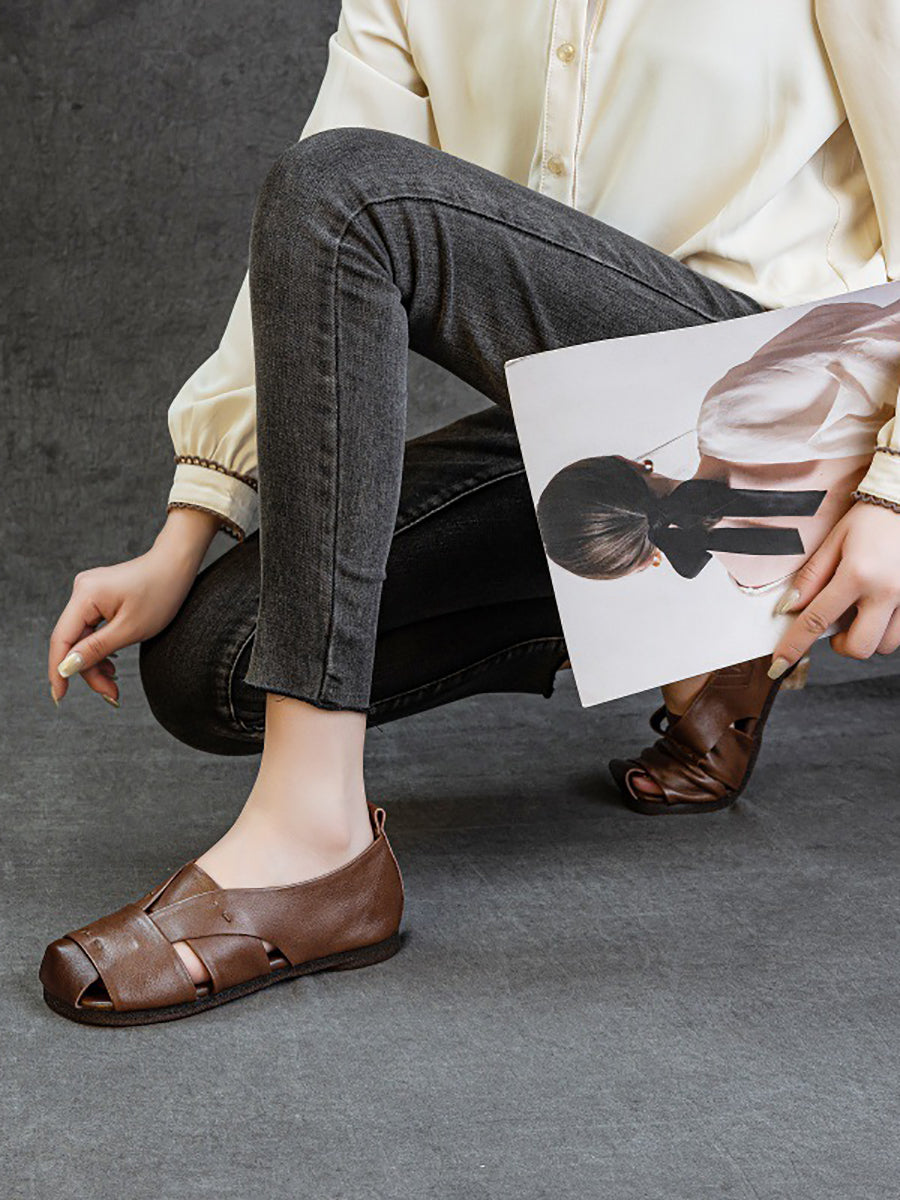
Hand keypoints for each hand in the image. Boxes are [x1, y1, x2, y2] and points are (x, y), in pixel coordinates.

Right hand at [48, 508, 220, 705]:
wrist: (177, 565)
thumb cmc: (161, 593)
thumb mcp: (131, 629)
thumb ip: (96, 649)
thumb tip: (66, 668)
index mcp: (85, 595)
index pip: (61, 639)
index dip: (58, 671)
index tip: (60, 697)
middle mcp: (81, 591)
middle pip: (74, 641)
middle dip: (88, 670)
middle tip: (111, 694)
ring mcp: (89, 593)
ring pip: (83, 637)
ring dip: (96, 662)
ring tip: (114, 685)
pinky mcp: (98, 597)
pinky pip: (92, 628)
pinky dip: (101, 648)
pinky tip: (111, 665)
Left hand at [769, 499, 899, 678]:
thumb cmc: (871, 519)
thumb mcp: (835, 541)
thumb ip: (811, 577)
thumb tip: (789, 607)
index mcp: (857, 574)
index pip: (817, 620)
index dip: (795, 646)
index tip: (779, 664)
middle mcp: (886, 592)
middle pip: (859, 647)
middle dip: (841, 645)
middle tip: (835, 625)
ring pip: (884, 645)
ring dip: (866, 636)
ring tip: (861, 610)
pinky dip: (886, 629)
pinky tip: (879, 607)